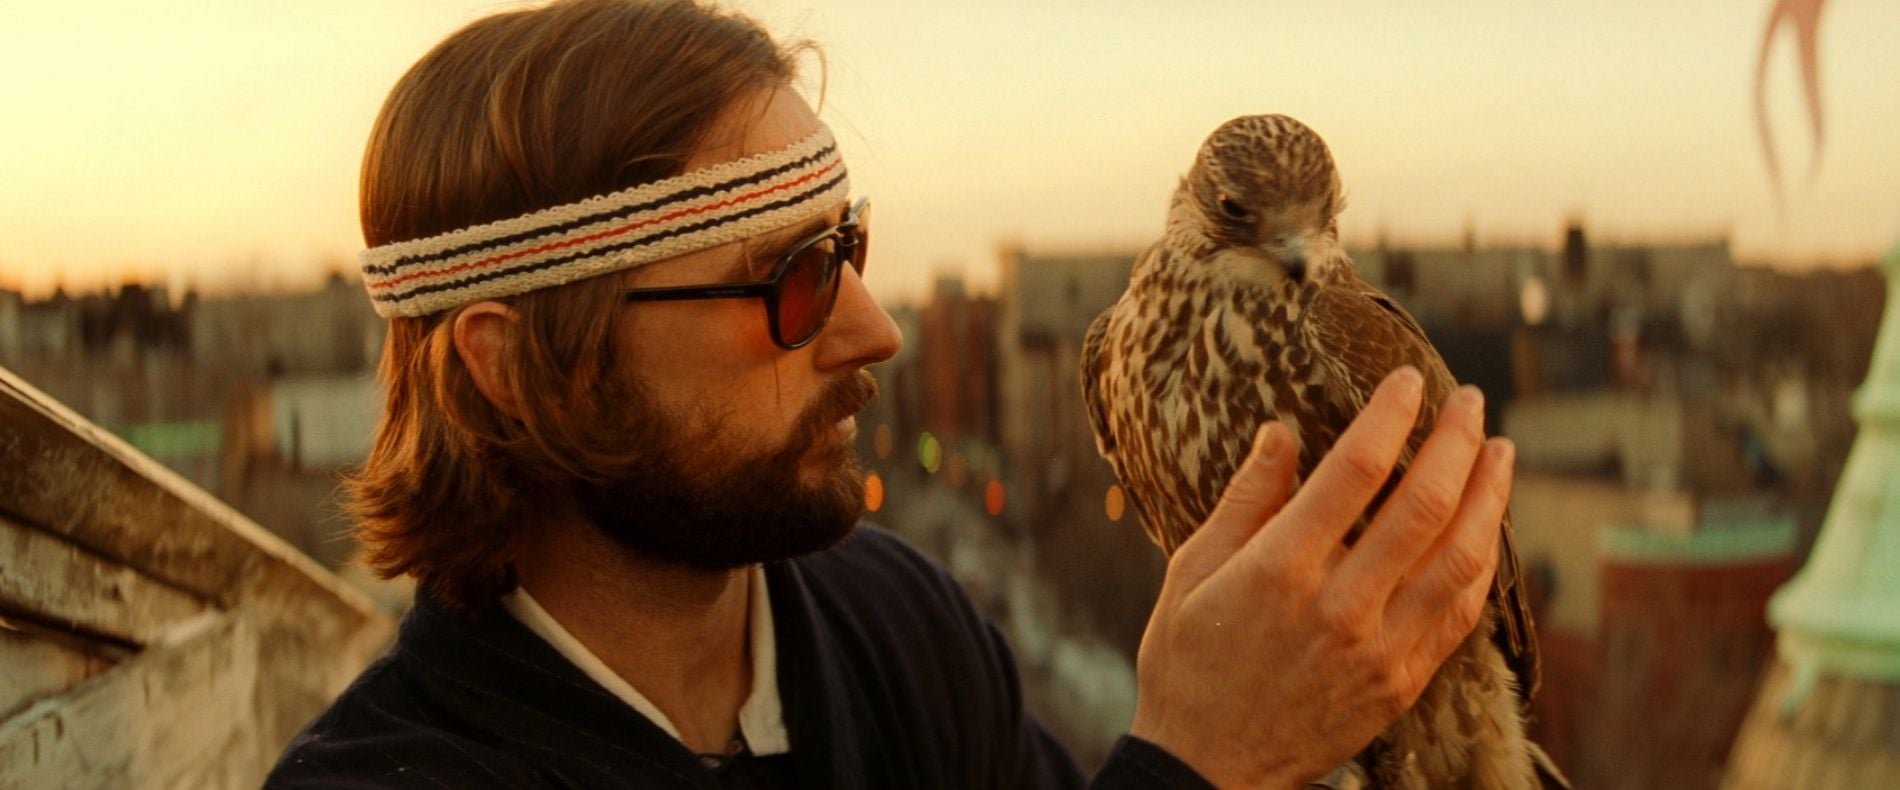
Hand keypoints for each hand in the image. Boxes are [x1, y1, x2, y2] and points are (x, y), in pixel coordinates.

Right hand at [1127, 367, 1513, 787]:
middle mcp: (1340, 607)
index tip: (1406, 380)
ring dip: (1490, 497)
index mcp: (1280, 571)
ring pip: (1462, 559)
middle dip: (1457, 442)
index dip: (1389, 415)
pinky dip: (1482, 562)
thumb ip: (1245, 502)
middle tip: (1469, 403)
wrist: (1209, 767)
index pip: (1355, 470)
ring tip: (1499, 452)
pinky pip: (1461, 612)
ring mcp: (1380, 649)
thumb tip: (1282, 433)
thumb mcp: (1191, 573)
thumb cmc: (1188, 664)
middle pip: (1424, 506)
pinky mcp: (1401, 681)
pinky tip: (1486, 529)